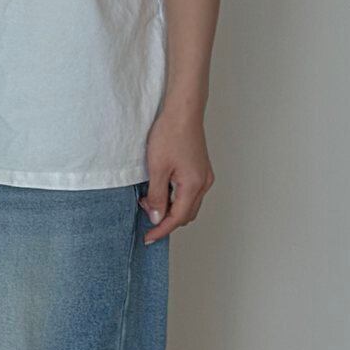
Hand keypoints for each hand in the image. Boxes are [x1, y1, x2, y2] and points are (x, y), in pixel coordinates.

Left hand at [140, 108, 213, 244]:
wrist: (183, 111)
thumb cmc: (170, 134)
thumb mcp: (157, 169)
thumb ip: (156, 196)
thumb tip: (156, 217)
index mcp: (194, 185)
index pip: (177, 218)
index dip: (161, 230)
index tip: (148, 238)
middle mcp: (203, 183)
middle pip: (185, 214)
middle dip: (165, 219)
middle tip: (145, 212)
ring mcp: (204, 176)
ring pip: (188, 204)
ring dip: (170, 208)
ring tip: (149, 198)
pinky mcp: (200, 170)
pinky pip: (189, 193)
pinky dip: (175, 197)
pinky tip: (160, 188)